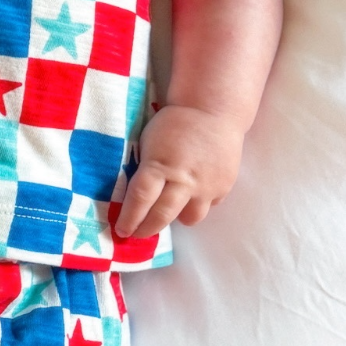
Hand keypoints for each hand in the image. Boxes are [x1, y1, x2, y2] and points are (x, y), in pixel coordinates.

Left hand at [116, 104, 243, 238]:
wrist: (214, 111)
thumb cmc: (174, 123)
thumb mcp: (150, 142)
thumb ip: (146, 169)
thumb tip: (136, 195)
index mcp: (160, 164)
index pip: (141, 199)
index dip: (129, 218)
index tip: (122, 229)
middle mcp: (184, 179)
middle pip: (162, 215)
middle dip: (147, 229)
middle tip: (137, 234)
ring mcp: (206, 186)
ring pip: (190, 218)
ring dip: (177, 217)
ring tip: (169, 210)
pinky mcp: (223, 186)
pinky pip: (209, 206)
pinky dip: (198, 203)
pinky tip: (193, 193)